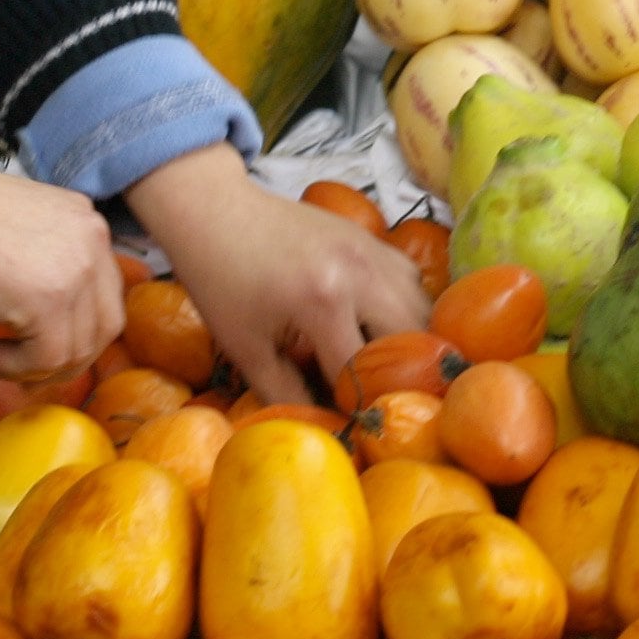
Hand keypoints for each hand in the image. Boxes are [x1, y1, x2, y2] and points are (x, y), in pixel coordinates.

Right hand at [0, 164, 123, 383]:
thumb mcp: (14, 228)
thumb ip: (43, 257)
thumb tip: (45, 311)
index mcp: (84, 220)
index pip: (104, 290)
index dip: (76, 327)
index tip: (39, 346)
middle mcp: (93, 240)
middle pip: (105, 323)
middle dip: (67, 357)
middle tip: (25, 371)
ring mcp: (77, 270)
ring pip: (78, 349)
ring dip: (34, 368)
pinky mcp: (50, 301)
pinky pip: (46, 360)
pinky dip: (13, 370)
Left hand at [128, 143, 428, 407]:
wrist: (215, 212)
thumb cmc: (221, 281)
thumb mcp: (245, 347)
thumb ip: (285, 393)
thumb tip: (323, 426)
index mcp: (323, 302)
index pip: (360, 372)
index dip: (354, 405)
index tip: (349, 424)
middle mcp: (361, 273)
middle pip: (410, 339)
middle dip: (397, 375)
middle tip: (378, 397)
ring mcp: (373, 250)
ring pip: (422, 307)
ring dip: (410, 341)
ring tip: (386, 366)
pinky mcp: (373, 239)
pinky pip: (411, 281)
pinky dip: (407, 308)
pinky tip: (383, 325)